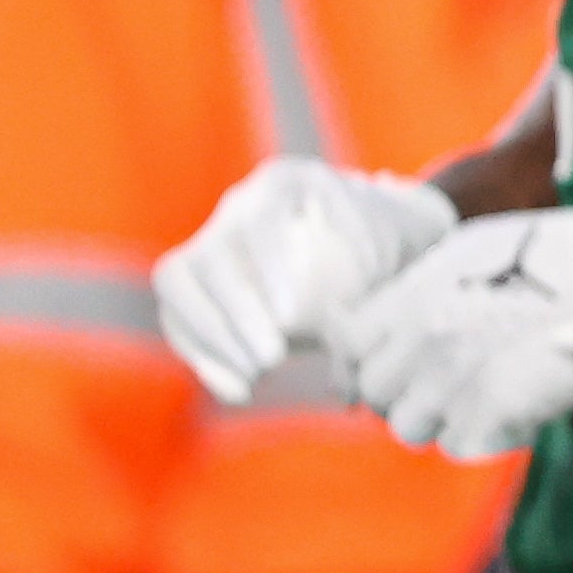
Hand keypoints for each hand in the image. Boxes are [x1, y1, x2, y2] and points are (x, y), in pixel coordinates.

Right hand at [154, 159, 460, 403]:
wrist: (374, 243)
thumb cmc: (393, 249)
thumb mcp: (396, 264)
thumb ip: (378, 301)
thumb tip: (353, 385)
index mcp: (291, 182)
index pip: (263, 221)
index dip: (270, 269)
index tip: (289, 317)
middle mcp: (241, 202)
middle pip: (213, 255)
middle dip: (237, 313)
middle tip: (272, 360)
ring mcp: (211, 236)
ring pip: (179, 282)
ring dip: (211, 336)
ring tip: (254, 380)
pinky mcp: (194, 277)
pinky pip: (177, 311)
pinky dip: (201, 352)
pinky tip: (238, 390)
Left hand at [325, 198, 572, 458]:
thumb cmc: (554, 253)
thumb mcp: (469, 249)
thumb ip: (416, 288)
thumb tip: (386, 317)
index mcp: (411, 298)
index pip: (347, 346)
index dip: (360, 358)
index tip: (381, 363)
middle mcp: (421, 344)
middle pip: (375, 392)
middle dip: (400, 389)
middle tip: (437, 380)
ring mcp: (453, 386)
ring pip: (411, 426)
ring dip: (438, 415)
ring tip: (475, 396)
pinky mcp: (492, 418)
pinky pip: (460, 444)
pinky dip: (480, 433)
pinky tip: (506, 411)